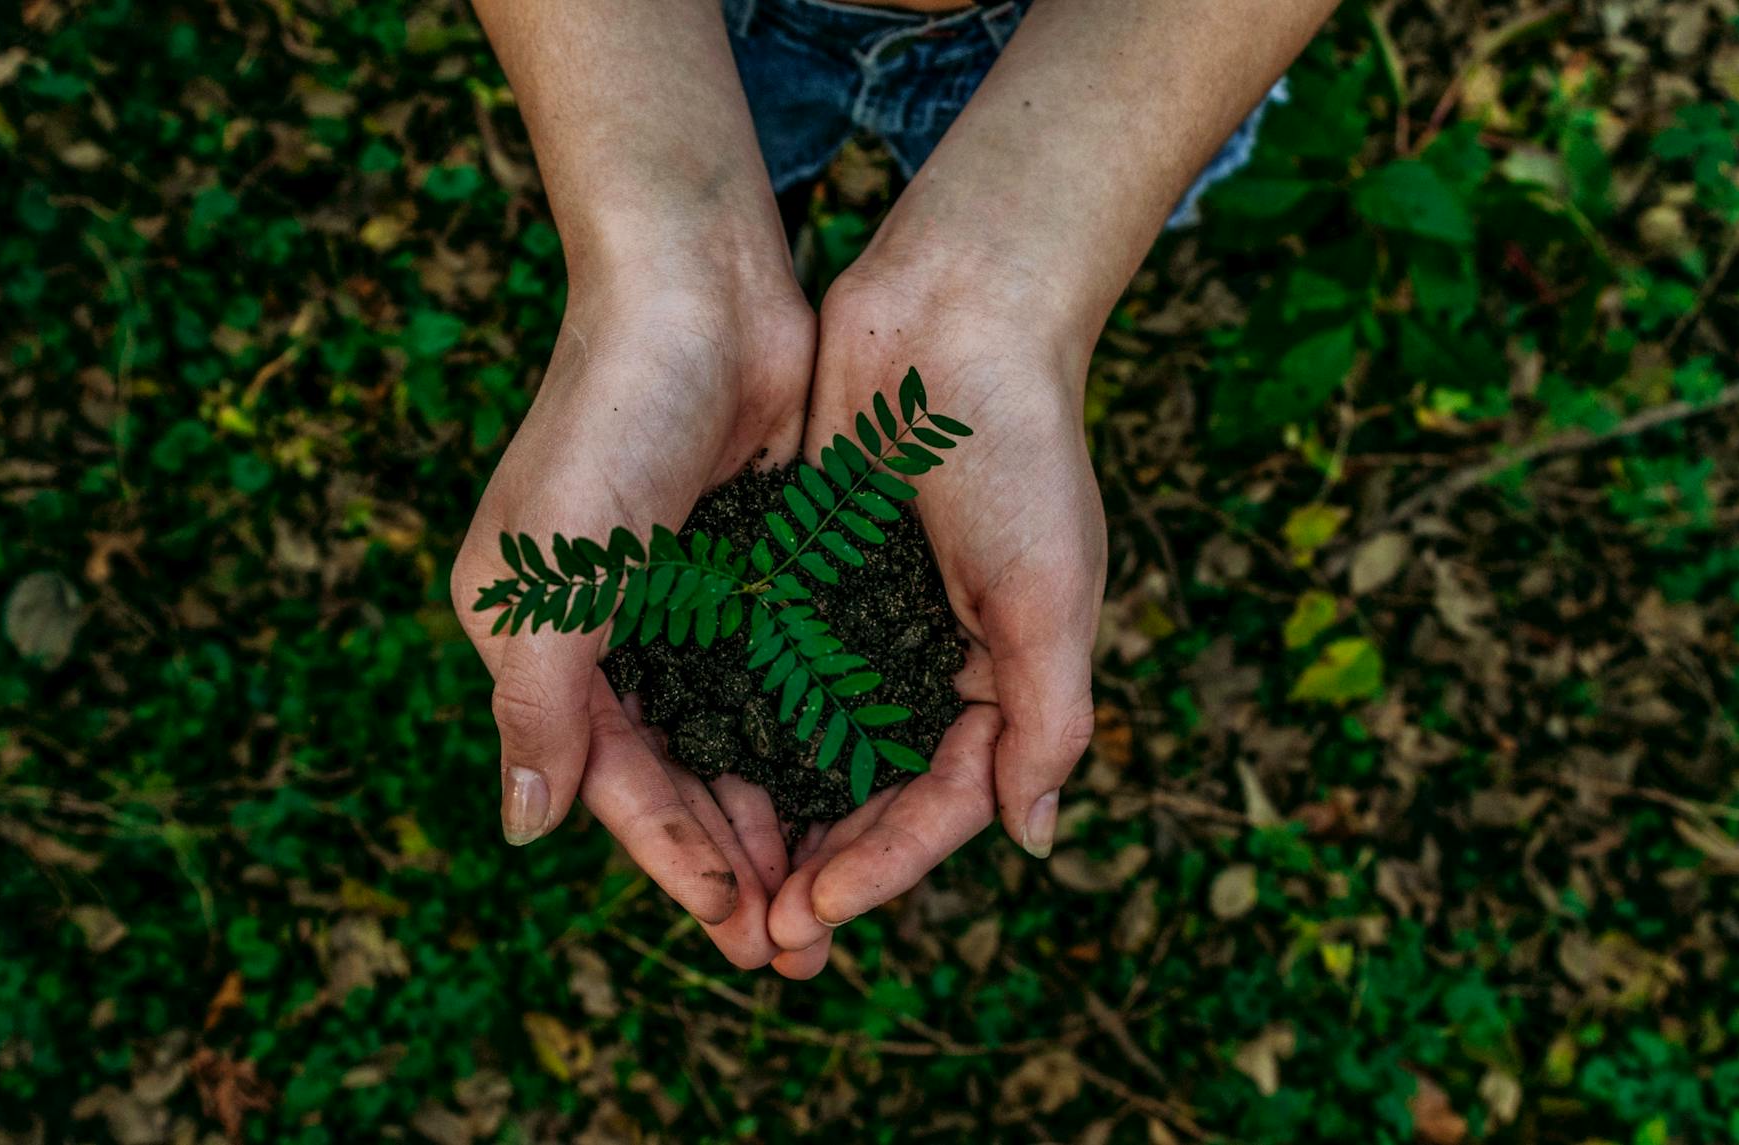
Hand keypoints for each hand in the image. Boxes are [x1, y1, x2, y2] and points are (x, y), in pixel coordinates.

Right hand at [451, 253, 812, 968]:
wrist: (698, 287)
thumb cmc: (610, 422)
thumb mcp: (553, 576)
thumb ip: (539, 706)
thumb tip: (524, 831)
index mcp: (540, 641)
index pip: (613, 781)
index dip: (675, 861)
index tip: (740, 933)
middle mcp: (608, 632)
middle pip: (677, 776)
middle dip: (733, 861)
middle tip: (799, 945)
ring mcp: (683, 601)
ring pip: (734, 738)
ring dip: (778, 813)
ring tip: (832, 891)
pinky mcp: (751, 567)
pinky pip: (780, 676)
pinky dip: (810, 735)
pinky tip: (855, 788)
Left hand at [766, 264, 1104, 973]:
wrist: (955, 313)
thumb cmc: (1019, 449)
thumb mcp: (1050, 593)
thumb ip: (1047, 719)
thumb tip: (1032, 840)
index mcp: (998, 678)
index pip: (939, 804)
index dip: (881, 868)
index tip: (814, 913)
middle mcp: (926, 662)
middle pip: (868, 794)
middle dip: (819, 867)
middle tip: (758, 937)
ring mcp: (861, 621)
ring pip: (808, 746)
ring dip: (769, 816)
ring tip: (719, 883)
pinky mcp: (803, 573)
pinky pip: (765, 669)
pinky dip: (736, 723)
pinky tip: (688, 770)